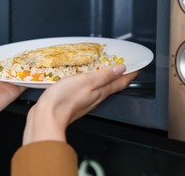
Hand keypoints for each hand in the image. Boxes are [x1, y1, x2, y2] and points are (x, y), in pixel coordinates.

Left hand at [0, 59, 24, 149]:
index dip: (2, 57)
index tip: (8, 50)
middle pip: (9, 69)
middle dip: (15, 61)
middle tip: (21, 53)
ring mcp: (4, 86)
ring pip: (17, 75)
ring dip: (24, 68)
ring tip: (30, 59)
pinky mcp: (11, 92)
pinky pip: (23, 85)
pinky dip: (29, 78)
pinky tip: (32, 71)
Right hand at [22, 64, 137, 144]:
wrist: (47, 117)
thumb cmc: (65, 99)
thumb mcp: (87, 81)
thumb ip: (104, 75)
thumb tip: (121, 69)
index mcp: (100, 92)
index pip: (120, 83)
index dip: (129, 75)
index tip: (136, 69)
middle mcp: (95, 98)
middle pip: (112, 87)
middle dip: (119, 77)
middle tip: (124, 67)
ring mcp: (85, 101)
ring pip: (100, 90)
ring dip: (106, 80)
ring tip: (108, 71)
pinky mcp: (74, 102)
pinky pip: (88, 91)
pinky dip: (92, 84)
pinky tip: (86, 81)